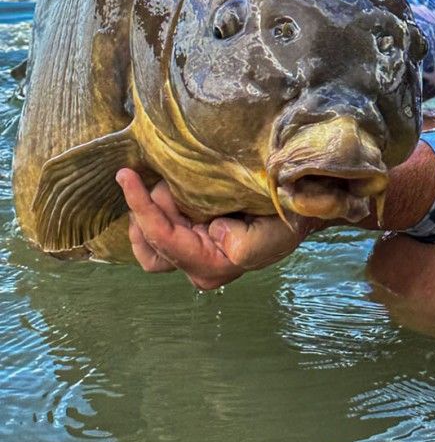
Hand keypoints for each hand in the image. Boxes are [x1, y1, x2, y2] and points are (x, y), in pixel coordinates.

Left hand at [116, 169, 310, 291]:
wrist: (301, 211)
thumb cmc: (288, 221)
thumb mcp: (272, 233)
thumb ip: (243, 242)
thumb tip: (212, 230)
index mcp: (211, 265)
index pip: (163, 238)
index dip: (141, 207)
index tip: (126, 176)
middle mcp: (197, 265)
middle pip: (148, 242)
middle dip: (147, 208)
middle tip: (161, 176)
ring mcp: (193, 253)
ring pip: (149, 240)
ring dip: (150, 210)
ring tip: (170, 184)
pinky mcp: (194, 238)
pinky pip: (160, 231)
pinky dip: (156, 211)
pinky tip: (168, 191)